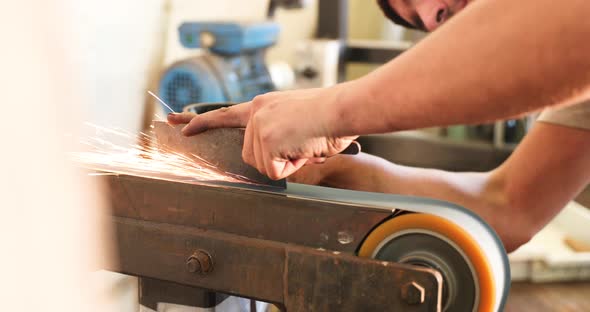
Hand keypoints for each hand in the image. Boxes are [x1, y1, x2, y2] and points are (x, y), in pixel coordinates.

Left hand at [168, 87, 357, 179]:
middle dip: (274, 159)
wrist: (344, 108)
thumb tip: (275, 158)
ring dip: (287, 163)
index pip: (226, 114)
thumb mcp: (296, 118)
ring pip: (263, 165)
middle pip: (249, 155)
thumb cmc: (330, 117)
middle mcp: (256, 112)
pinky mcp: (267, 140)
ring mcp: (259, 126)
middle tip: (300, 146)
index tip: (182, 128)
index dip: (203, 123)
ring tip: (305, 144)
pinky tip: (304, 150)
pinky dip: (292, 167)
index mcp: (262, 105)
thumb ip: (278, 132)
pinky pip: (275, 172)